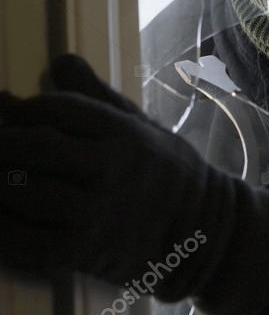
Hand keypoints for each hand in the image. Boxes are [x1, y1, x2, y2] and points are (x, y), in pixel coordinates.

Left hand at [0, 55, 234, 297]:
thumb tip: (58, 61)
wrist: (203, 232)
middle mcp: (110, 171)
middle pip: (36, 147)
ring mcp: (96, 215)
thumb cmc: (163, 172)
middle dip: (1, 143)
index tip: (7, 114)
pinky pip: (26, 241)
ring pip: (25, 192)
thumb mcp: (139, 125)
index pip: (57, 108)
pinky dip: (1, 229)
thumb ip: (95, 95)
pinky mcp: (84, 253)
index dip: (22, 109)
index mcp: (123, 133)